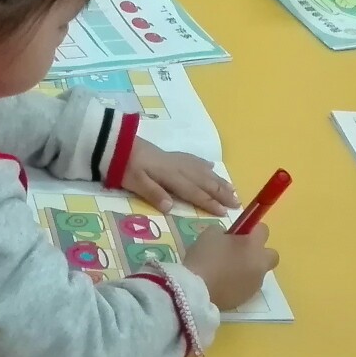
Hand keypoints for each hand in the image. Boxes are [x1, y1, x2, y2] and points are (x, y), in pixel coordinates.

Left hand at [122, 140, 237, 213]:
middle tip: (237, 203)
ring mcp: (177, 160)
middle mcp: (180, 167)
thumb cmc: (125, 166)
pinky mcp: (172, 155)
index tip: (225, 212)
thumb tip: (170, 207)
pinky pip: (194, 160)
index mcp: (172, 176)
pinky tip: (211, 166)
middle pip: (205, 182)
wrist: (117, 144)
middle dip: (222, 193)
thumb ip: (154, 193)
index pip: (195, 192)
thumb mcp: (136, 182)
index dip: (210, 202)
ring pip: (204, 171)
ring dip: (219, 180)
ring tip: (232, 189)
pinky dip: (205, 164)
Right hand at [183, 223, 278, 310]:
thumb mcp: (210, 234)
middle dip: (259, 252)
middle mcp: (260, 264)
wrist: (197, 290)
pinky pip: (248, 286)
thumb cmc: (204, 258)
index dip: (251, 230)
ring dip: (248, 269)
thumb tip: (228, 238)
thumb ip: (224, 232)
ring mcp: (255, 283)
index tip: (238, 233)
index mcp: (253, 245)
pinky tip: (223, 283)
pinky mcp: (247, 298)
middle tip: (240, 253)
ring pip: (259, 272)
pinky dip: (240, 284)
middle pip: (271, 255)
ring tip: (227, 271)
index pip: (263, 230)